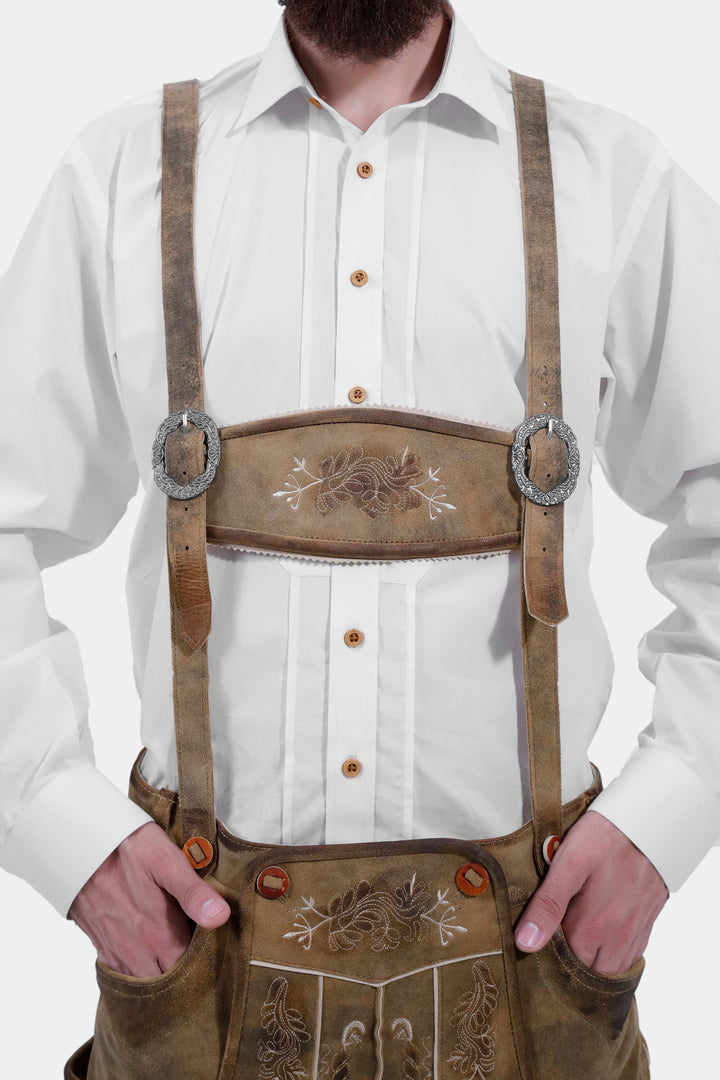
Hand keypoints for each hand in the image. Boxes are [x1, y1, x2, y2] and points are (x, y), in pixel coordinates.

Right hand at [67, 821, 230, 976]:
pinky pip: (123, 973)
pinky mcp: (102, 946)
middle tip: (200, 957)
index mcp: (158, 936)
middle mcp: (137, 952)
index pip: (189, 971)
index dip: (205, 966)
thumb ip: (193, 893)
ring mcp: (116, 952)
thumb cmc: (129, 849)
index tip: (215, 953)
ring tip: (177, 956)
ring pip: (143, 982)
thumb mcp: (167, 862)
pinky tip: (150, 952)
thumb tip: (220, 917)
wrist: (82, 846)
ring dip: (160, 975)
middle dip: (183, 976)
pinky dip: (138, 970)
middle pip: (166, 983)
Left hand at [514, 810, 668, 974]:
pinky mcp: (645, 927)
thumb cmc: (604, 840)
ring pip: (607, 971)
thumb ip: (547, 905)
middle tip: (548, 939)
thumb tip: (525, 943)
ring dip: (589, 962)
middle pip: (585, 974)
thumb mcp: (569, 864)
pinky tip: (597, 933)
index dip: (544, 961)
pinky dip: (610, 955)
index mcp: (591, 931)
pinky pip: (626, 958)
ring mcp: (633, 937)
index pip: (562, 970)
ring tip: (570, 937)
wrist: (649, 825)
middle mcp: (615, 942)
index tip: (531, 945)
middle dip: (566, 966)